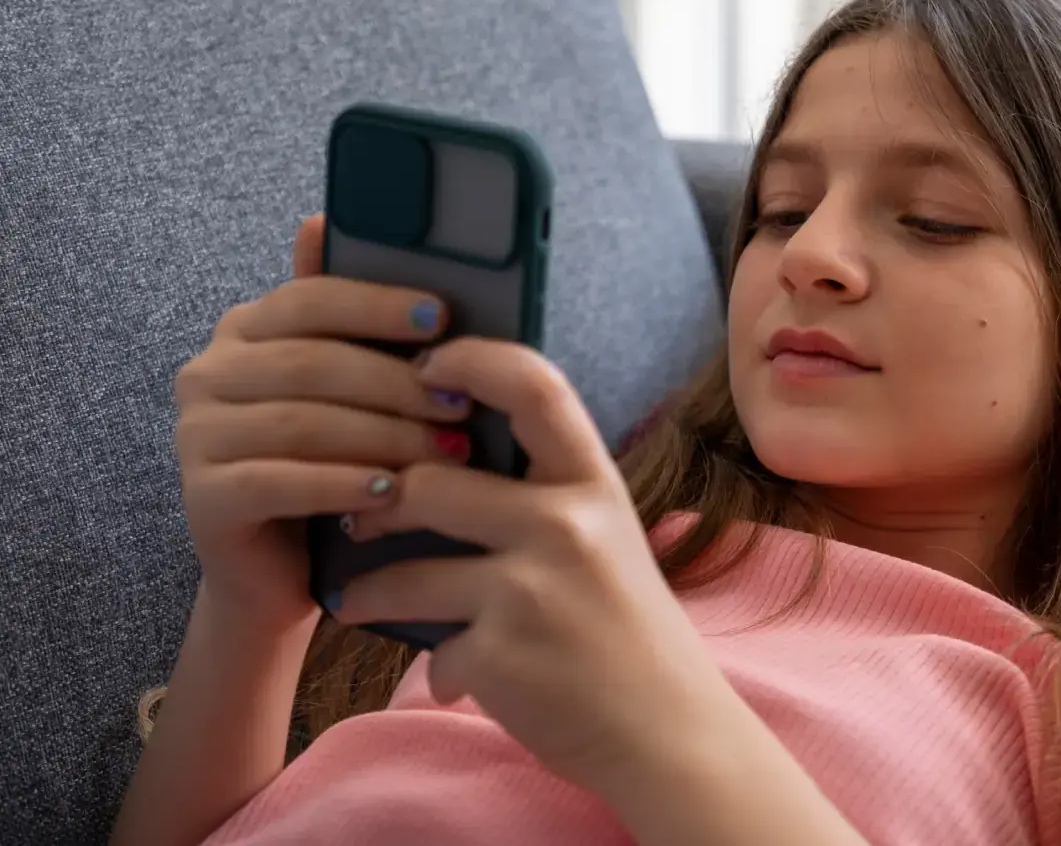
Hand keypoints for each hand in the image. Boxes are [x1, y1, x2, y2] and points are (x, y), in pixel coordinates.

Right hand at [174, 216, 473, 630]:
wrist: (286, 570)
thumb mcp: (352, 393)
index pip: (310, 299)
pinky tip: (392, 491)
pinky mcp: (203, 498)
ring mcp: (196, 436)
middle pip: (313, 364)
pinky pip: (279, 482)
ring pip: (302, 423)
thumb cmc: (334, 466)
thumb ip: (352, 321)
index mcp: (245, 331)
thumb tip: (326, 218)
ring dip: (384, 436)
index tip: (442, 318)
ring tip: (447, 452)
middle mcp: (209, 374)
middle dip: (397, 383)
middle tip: (462, 403)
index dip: (377, 305)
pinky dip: (342, 483)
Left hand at [331, 338, 736, 798]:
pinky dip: (442, 668)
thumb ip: (545, 498)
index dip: (468, 360)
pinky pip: (435, 649)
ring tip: (356, 598)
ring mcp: (531, 590)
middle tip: (361, 515)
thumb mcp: (607, 541)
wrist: (671, 732)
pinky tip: (456, 676)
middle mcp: (565, 524)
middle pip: (430, 481)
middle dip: (379, 500)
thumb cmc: (631, 631)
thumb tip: (443, 463)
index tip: (424, 368)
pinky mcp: (501, 655)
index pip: (532, 383)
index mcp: (594, 484)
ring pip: (406, 572)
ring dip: (368, 591)